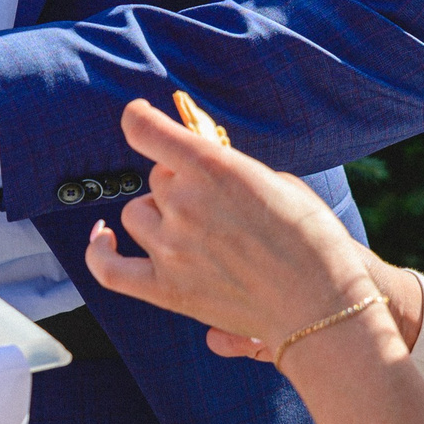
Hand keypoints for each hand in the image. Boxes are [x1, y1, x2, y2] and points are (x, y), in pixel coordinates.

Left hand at [83, 100, 386, 364]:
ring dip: (159, 214)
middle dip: (181, 184)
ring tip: (195, 229)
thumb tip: (204, 163)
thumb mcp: (278, 183)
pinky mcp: (166, 289)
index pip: (146, 130)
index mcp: (213, 167)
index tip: (139, 117)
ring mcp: (171, 248)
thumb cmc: (313, 242)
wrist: (323, 306)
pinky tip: (103, 237)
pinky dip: (99, 250)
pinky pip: (110, 268)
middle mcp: (184, 203)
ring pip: (138, 214)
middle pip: (157, 179)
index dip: (139, 119)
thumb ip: (231, 168)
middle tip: (217, 204)